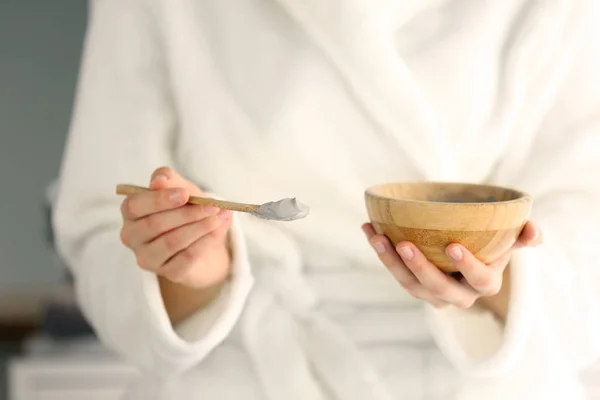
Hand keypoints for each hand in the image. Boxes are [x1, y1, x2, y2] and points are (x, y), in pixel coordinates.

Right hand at [120, 167, 232, 287]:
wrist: (203, 238)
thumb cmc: (185, 208)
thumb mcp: (180, 188)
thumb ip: (169, 180)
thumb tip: (159, 181)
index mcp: (131, 212)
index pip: (134, 205)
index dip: (159, 199)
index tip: (185, 194)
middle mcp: (132, 236)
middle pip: (154, 224)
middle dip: (187, 214)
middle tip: (212, 206)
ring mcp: (148, 258)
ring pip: (172, 242)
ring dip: (200, 228)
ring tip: (219, 217)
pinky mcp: (168, 272)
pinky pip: (186, 258)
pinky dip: (205, 242)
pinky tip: (218, 230)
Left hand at [362, 221, 542, 308]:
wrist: (468, 257)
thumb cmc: (491, 246)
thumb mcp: (508, 242)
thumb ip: (523, 236)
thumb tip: (534, 230)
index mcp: (484, 283)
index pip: (479, 280)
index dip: (467, 266)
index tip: (453, 246)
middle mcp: (457, 294)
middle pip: (437, 288)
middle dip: (419, 268)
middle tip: (404, 244)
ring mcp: (431, 293)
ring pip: (409, 284)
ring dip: (390, 261)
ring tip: (376, 236)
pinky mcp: (412, 284)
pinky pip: (394, 271)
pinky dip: (380, 251)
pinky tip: (368, 228)